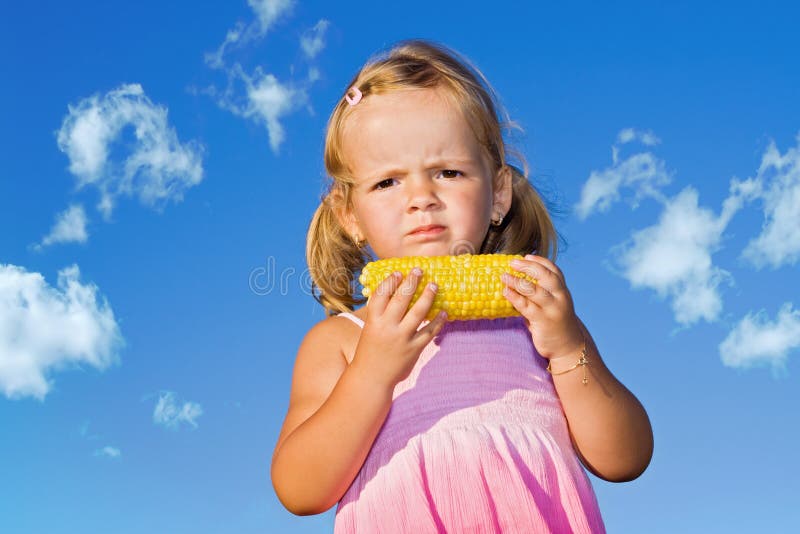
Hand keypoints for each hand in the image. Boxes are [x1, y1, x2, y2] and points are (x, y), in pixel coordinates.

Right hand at [352, 268, 447, 388]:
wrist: (371, 378)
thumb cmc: (370, 351)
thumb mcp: (370, 330)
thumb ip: (380, 314)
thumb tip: (395, 294)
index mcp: (373, 321)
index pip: (381, 294)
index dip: (390, 281)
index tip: (398, 272)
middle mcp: (387, 327)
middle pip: (402, 298)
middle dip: (411, 281)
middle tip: (419, 270)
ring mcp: (402, 338)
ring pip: (418, 311)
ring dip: (428, 296)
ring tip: (434, 285)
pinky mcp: (414, 349)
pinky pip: (430, 331)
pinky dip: (438, 321)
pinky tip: (444, 312)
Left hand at [500, 254, 583, 360]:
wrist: (568, 346)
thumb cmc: (555, 323)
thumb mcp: (553, 304)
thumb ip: (541, 293)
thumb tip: (516, 280)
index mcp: (562, 291)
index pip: (554, 270)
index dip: (540, 261)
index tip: (526, 256)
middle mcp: (560, 297)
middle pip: (545, 276)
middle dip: (528, 267)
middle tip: (513, 263)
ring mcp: (552, 309)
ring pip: (534, 291)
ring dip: (517, 282)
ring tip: (504, 276)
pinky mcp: (543, 321)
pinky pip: (526, 307)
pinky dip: (514, 297)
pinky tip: (505, 292)